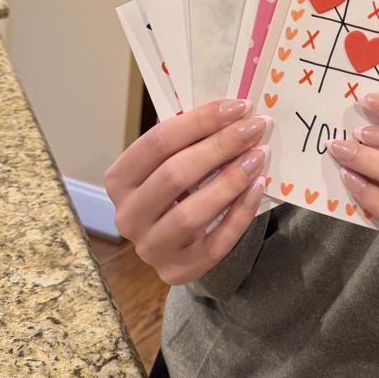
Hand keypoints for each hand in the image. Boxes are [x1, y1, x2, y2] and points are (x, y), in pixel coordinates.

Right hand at [104, 99, 270, 285]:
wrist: (178, 240)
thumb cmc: (177, 187)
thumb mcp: (172, 160)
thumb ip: (192, 138)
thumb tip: (236, 110)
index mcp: (119, 179)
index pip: (157, 142)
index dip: (200, 121)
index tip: (238, 106)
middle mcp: (127, 216)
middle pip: (174, 174)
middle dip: (220, 146)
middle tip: (255, 127)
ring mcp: (150, 248)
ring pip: (191, 213)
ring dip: (230, 181)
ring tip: (259, 155)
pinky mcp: (177, 271)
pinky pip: (215, 244)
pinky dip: (239, 214)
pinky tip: (258, 187)